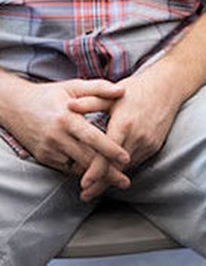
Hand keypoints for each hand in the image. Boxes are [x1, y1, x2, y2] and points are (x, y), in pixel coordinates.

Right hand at [2, 78, 130, 183]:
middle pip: (86, 159)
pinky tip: (96, 174)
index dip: (110, 149)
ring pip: (76, 167)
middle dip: (107, 172)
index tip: (126, 159)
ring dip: (95, 175)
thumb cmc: (50, 94)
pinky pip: (66, 168)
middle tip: (126, 182)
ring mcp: (48, 149)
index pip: (92, 138)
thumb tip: (123, 91)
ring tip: (115, 180)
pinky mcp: (43, 157)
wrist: (15, 106)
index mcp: (67, 118)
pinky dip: (81, 171)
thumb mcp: (74, 87)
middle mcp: (57, 137)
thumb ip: (99, 88)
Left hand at [71, 67, 184, 200]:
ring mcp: (148, 142)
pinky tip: (113, 171)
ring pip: (127, 166)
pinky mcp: (155, 145)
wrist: (168, 87)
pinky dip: (124, 167)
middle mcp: (138, 136)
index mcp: (124, 124)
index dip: (95, 172)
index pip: (107, 154)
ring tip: (95, 186)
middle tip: (85, 195)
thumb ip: (90, 102)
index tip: (83, 184)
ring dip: (112, 176)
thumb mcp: (112, 95)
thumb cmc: (137, 89)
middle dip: (101, 183)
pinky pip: (137, 161)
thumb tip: (68, 105)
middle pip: (116, 167)